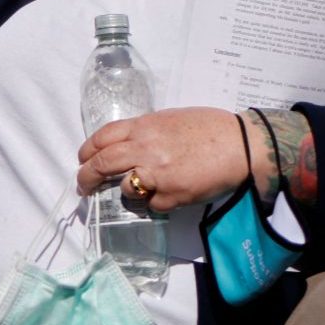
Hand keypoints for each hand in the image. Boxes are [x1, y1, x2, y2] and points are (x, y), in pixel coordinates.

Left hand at [76, 106, 250, 213]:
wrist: (242, 144)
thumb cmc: (210, 128)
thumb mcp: (170, 119)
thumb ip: (147, 131)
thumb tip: (130, 143)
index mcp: (144, 127)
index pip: (102, 138)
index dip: (87, 150)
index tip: (82, 159)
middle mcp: (145, 148)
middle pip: (103, 164)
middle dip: (87, 177)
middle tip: (83, 187)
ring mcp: (158, 173)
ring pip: (126, 188)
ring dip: (128, 192)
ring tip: (137, 191)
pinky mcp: (174, 195)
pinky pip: (153, 205)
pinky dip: (156, 203)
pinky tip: (167, 196)